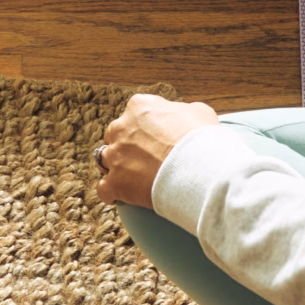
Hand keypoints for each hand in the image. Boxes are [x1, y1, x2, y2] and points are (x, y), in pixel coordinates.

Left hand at [95, 93, 220, 206]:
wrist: (198, 168)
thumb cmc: (201, 139)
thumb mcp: (199, 112)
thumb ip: (182, 112)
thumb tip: (181, 116)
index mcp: (140, 107)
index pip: (134, 115)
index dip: (145, 129)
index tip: (155, 140)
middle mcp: (121, 128)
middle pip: (116, 136)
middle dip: (127, 147)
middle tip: (146, 159)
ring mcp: (115, 156)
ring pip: (106, 161)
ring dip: (117, 168)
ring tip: (133, 179)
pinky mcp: (114, 183)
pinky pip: (104, 189)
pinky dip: (112, 193)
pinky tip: (122, 197)